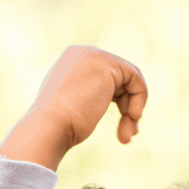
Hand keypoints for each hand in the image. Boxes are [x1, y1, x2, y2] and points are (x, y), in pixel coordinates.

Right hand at [0, 46, 147, 170]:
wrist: (48, 127)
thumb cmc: (58, 126)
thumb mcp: (72, 108)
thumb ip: (87, 98)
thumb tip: (101, 100)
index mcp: (71, 62)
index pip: (108, 77)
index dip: (120, 102)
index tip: (123, 127)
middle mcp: (82, 53)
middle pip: (122, 79)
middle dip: (128, 108)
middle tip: (127, 136)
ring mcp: (94, 56)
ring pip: (131, 81)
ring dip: (132, 111)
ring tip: (127, 135)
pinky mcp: (106, 65)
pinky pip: (136, 79)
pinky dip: (140, 100)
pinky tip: (133, 117)